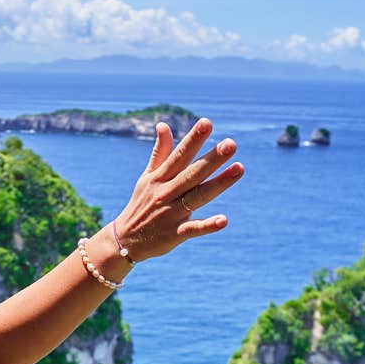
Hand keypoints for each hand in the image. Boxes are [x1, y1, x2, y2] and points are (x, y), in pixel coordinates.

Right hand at [110, 118, 241, 261]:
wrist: (125, 240)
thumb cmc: (141, 204)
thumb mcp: (147, 177)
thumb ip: (160, 152)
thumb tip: (163, 124)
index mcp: (159, 178)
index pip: (179, 155)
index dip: (193, 139)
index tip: (207, 122)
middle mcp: (166, 193)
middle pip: (192, 174)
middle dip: (211, 159)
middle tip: (231, 144)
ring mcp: (170, 214)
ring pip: (197, 196)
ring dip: (219, 183)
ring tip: (240, 168)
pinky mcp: (174, 234)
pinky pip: (193, 229)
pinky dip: (207, 225)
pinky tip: (223, 220)